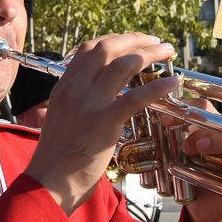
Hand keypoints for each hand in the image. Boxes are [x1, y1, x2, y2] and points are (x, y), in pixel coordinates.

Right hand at [27, 33, 178, 215]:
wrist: (49, 182)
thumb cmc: (57, 157)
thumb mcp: (61, 118)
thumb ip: (78, 101)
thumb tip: (100, 93)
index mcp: (64, 86)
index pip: (89, 49)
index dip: (114, 40)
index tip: (132, 41)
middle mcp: (74, 89)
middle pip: (107, 48)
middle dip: (135, 39)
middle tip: (156, 41)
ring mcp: (88, 104)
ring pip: (123, 65)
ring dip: (149, 54)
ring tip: (167, 51)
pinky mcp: (103, 122)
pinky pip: (135, 97)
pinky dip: (157, 87)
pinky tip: (171, 82)